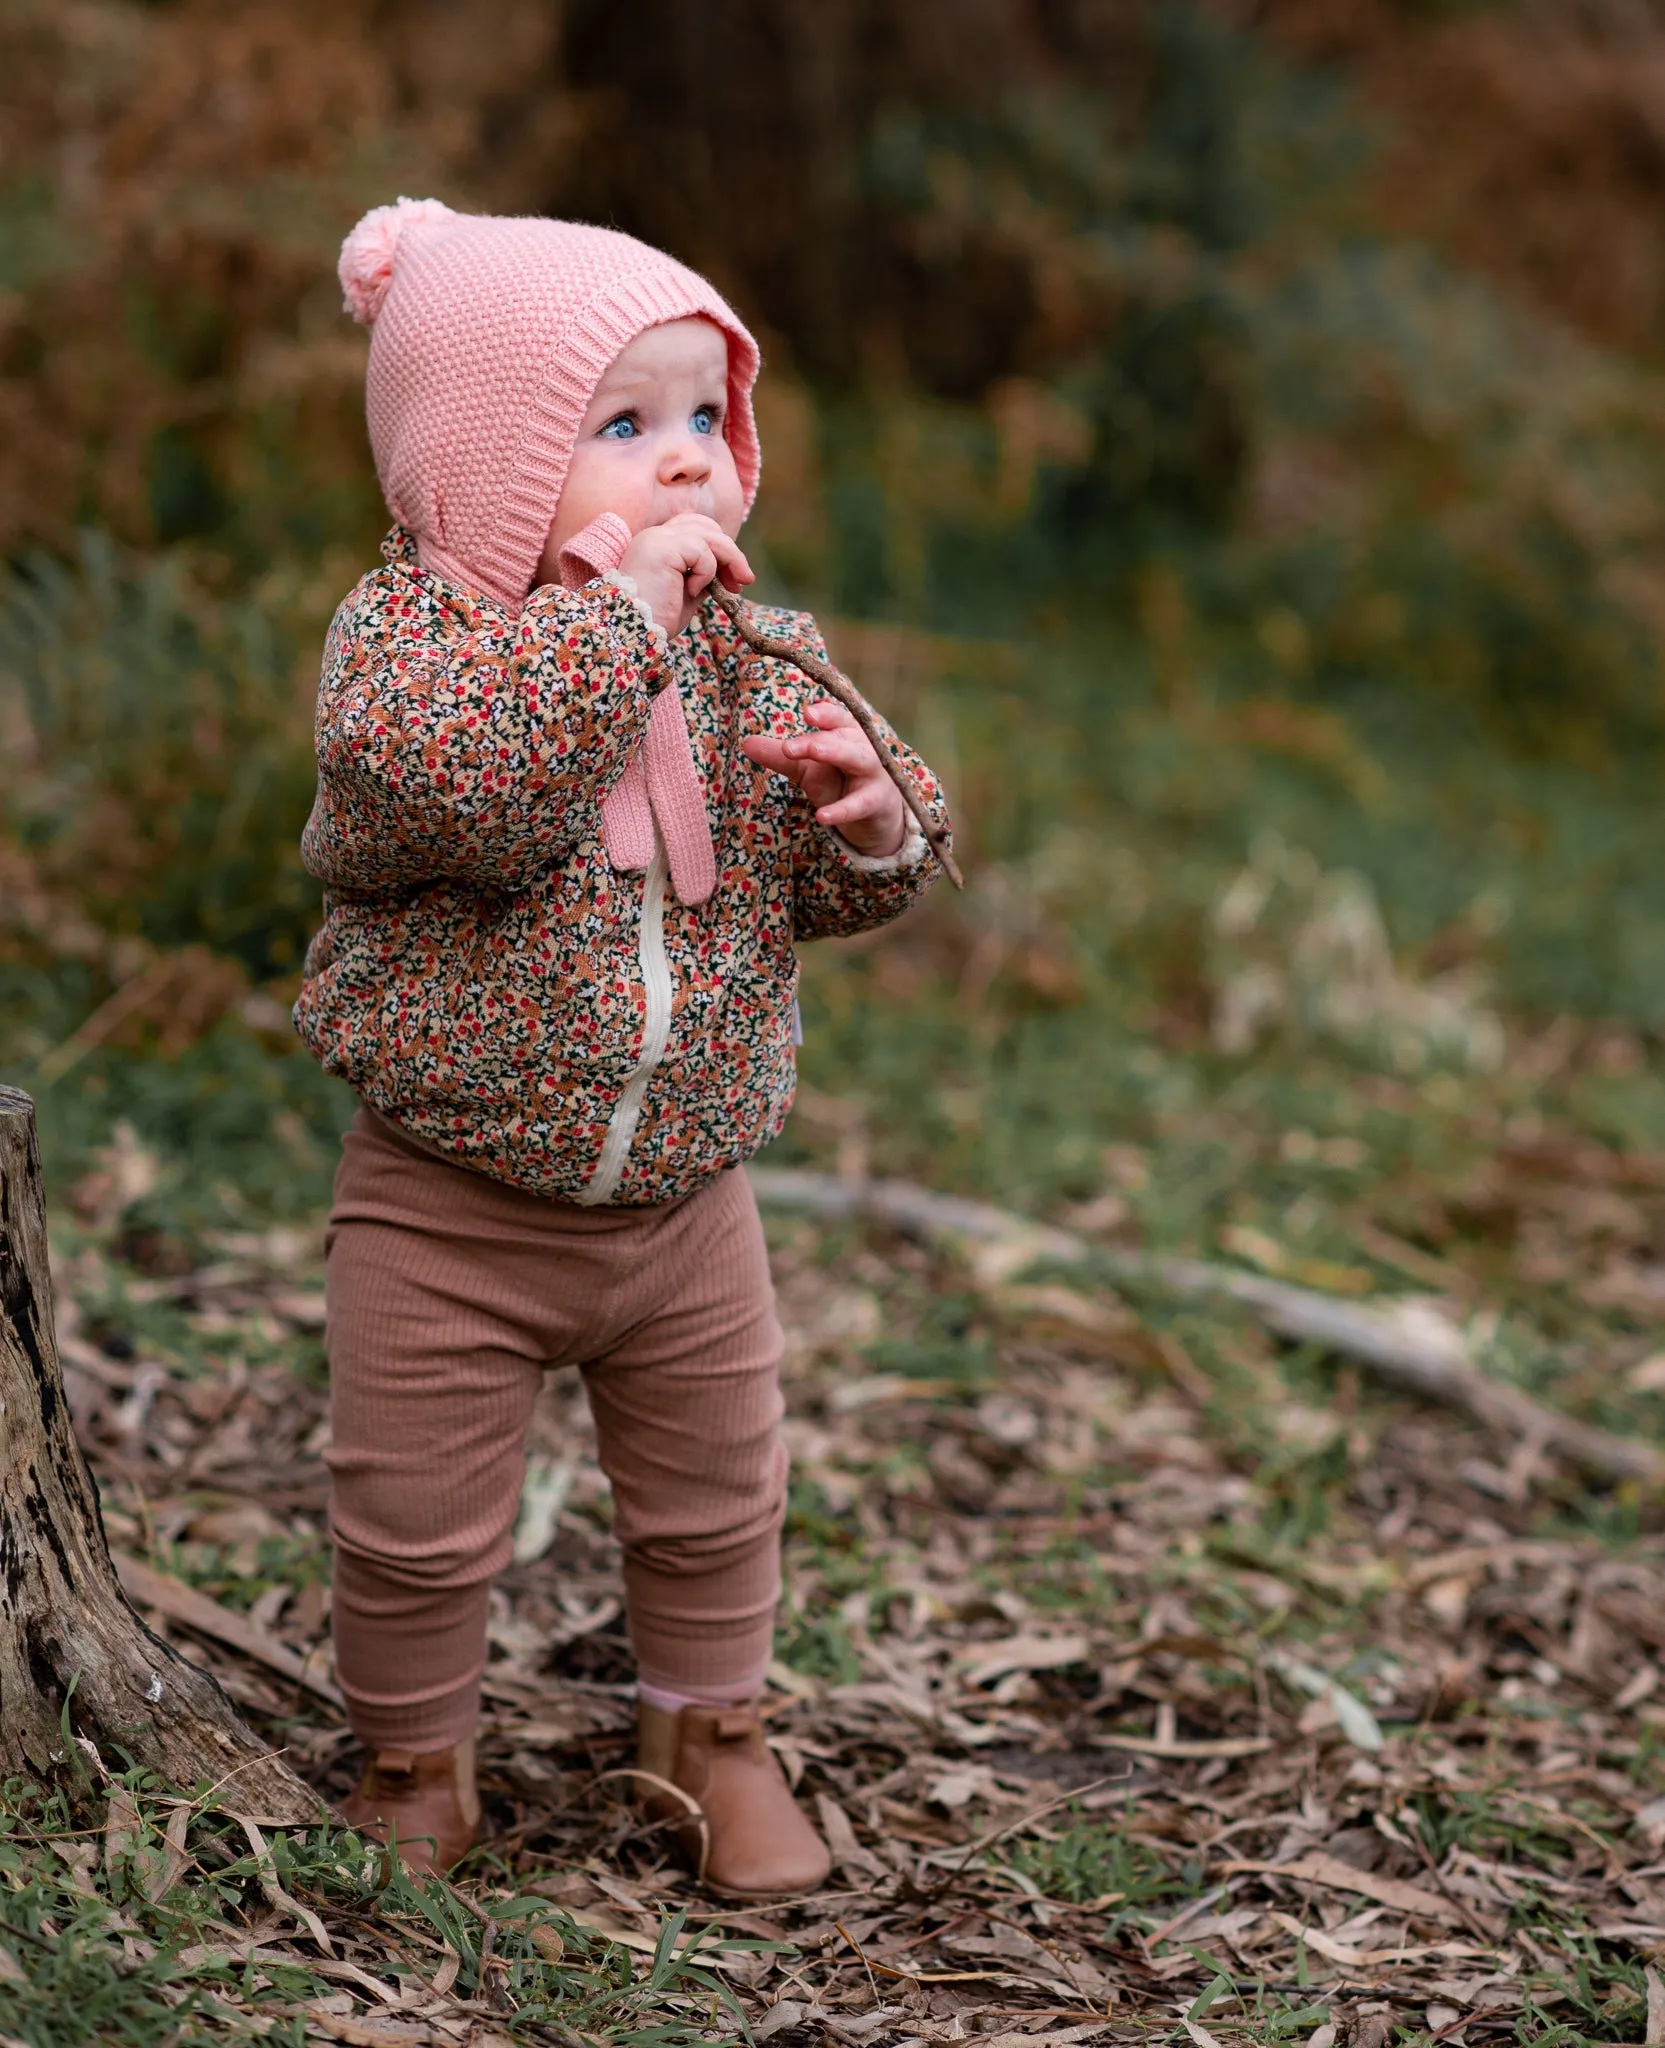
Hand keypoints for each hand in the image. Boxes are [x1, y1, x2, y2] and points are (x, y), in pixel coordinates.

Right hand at [617, 512, 752, 637]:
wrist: (634, 632)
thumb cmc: (656, 619)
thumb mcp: (687, 594)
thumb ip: (704, 576)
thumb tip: (729, 572)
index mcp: (658, 543)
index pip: (696, 527)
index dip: (720, 548)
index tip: (733, 579)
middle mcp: (656, 535)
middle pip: (706, 526)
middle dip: (731, 552)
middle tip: (745, 580)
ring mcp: (658, 538)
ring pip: (709, 535)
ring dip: (728, 561)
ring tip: (731, 588)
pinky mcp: (663, 548)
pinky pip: (701, 551)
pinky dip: (706, 572)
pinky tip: (692, 590)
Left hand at [742, 701, 907, 857]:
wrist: (875, 816)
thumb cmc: (841, 782)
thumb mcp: (808, 769)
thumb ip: (781, 756)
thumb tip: (746, 743)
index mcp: (847, 734)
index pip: (838, 718)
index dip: (825, 713)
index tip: (806, 713)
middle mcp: (863, 748)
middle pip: (844, 736)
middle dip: (820, 737)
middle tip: (790, 745)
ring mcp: (874, 775)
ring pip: (859, 759)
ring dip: (837, 753)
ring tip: (814, 753)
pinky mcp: (877, 802)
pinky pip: (860, 805)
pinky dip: (842, 810)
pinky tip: (822, 816)